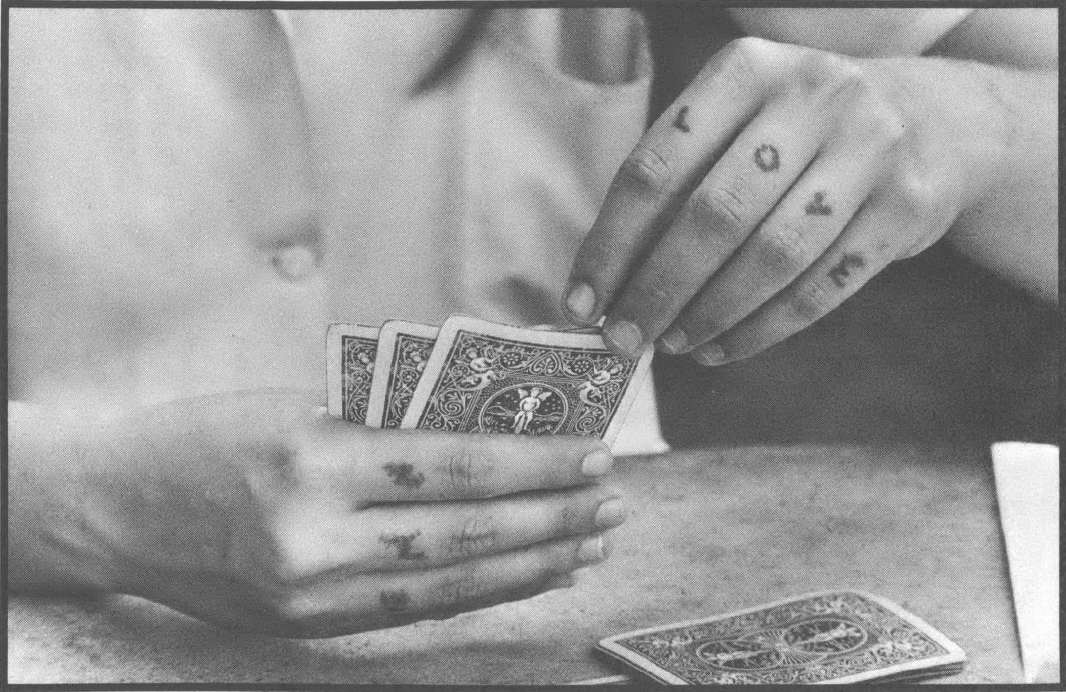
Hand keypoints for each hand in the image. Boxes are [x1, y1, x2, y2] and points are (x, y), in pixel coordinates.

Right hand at [24, 390, 623, 637]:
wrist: (112, 507)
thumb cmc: (203, 434)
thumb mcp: (295, 403)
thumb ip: (387, 425)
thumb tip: (492, 430)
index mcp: (309, 454)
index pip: (452, 463)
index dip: (533, 459)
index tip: (591, 448)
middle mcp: (313, 533)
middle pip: (466, 531)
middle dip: (554, 514)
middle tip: (612, 495)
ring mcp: (310, 592)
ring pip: (454, 581)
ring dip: (535, 561)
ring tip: (592, 540)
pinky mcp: (308, 626)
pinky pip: (418, 609)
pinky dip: (484, 590)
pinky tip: (531, 574)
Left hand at [563, 38, 1008, 363]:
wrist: (937, 118)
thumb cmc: (800, 131)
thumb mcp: (740, 120)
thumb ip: (678, 182)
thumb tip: (607, 281)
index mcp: (746, 68)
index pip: (656, 167)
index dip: (611, 243)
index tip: (582, 302)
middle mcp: (812, 96)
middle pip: (714, 214)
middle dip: (657, 289)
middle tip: (623, 337)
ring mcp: (869, 148)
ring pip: (772, 255)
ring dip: (710, 313)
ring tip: (673, 345)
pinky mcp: (908, 206)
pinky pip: (822, 286)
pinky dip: (764, 328)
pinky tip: (723, 347)